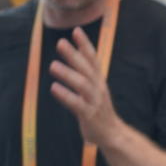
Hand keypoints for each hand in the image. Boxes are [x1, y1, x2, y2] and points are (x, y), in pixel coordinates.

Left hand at [49, 26, 122, 147]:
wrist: (113, 134)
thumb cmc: (100, 109)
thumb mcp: (95, 88)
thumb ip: (86, 71)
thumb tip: (78, 50)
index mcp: (99, 81)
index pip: (93, 59)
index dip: (85, 45)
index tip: (76, 30)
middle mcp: (98, 88)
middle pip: (87, 69)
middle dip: (74, 55)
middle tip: (60, 43)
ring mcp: (95, 102)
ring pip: (82, 85)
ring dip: (68, 74)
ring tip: (52, 65)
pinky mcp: (89, 115)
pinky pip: (77, 104)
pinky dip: (66, 95)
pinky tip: (54, 88)